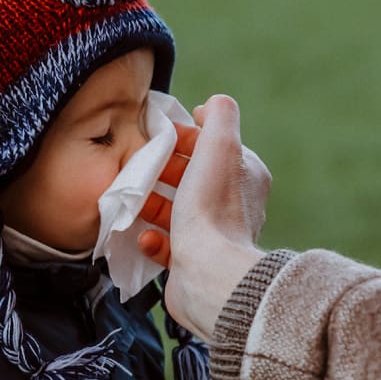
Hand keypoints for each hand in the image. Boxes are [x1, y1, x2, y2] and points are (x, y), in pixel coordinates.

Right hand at [137, 95, 271, 340]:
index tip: (158, 137)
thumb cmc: (211, 208)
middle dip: (164, 171)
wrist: (209, 274)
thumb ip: (220, 115)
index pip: (212, 147)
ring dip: (153, 205)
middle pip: (193, 179)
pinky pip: (170, 246)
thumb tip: (211, 105)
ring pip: (178, 213)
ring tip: (135, 201)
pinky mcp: (195, 264)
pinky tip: (146, 237)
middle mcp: (235, 207)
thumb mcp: (220, 146)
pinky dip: (154, 239)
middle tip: (139, 167)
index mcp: (245, 177)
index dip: (184, 138)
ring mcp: (215, 237)